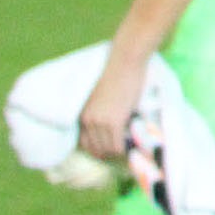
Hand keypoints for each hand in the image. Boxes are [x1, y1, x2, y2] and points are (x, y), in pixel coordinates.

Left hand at [79, 51, 148, 165]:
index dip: (97, 147)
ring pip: (106, 150)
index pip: (84, 142)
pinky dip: (124, 151)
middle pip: (94, 149)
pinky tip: (131, 147)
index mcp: (83, 113)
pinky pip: (117, 146)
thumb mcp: (101, 96)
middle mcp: (88, 120)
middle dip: (106, 153)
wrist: (124, 62)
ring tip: (127, 149)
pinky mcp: (114, 122)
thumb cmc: (116, 73)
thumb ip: (100, 111)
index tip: (108, 147)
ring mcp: (100, 122)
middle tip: (120, 151)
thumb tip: (111, 122)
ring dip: (116, 152)